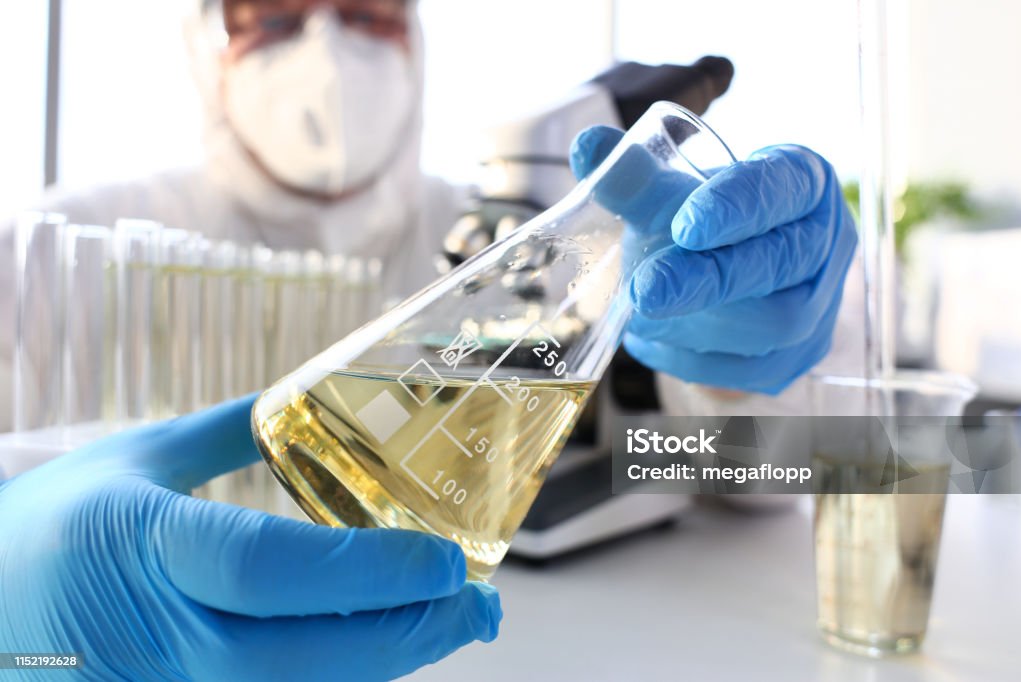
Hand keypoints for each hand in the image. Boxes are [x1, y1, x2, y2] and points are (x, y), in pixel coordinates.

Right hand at [0, 396, 500, 680]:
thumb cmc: (48, 526)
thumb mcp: (133, 458)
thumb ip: (229, 430)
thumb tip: (309, 398)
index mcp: (144, 545)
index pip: (270, 569)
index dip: (370, 572)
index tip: (447, 561)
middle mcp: (155, 635)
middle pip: (306, 657)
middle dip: (410, 635)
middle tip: (477, 606)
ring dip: (385, 665)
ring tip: (446, 625)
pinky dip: (336, 680)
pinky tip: (374, 649)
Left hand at [570, 125, 856, 393]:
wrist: (735, 258)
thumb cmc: (708, 214)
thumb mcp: (679, 184)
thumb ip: (634, 171)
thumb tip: (587, 149)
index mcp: (805, 183)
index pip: (781, 189)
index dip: (736, 207)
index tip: (686, 226)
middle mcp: (826, 245)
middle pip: (778, 264)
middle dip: (708, 279)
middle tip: (645, 290)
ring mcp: (820, 308)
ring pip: (771, 326)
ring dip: (696, 323)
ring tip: (640, 312)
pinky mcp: (797, 358)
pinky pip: (750, 371)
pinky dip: (692, 358)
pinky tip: (651, 338)